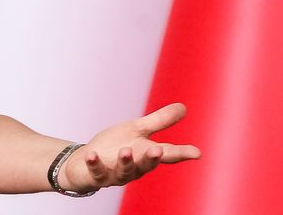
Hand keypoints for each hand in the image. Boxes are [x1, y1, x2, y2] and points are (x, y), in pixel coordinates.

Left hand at [59, 102, 201, 192]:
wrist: (85, 161)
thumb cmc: (115, 145)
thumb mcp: (137, 130)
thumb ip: (159, 121)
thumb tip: (184, 107)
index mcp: (146, 154)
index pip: (167, 154)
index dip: (182, 153)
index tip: (197, 153)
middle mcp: (134, 167)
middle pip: (146, 164)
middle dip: (152, 159)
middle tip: (158, 150)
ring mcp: (115, 173)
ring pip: (123, 171)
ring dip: (125, 162)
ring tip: (126, 151)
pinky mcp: (97, 175)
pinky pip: (96, 171)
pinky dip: (94, 163)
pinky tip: (92, 154)